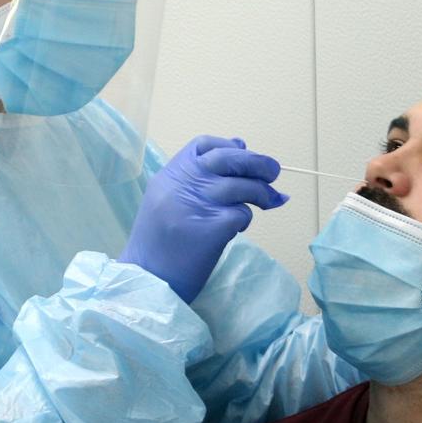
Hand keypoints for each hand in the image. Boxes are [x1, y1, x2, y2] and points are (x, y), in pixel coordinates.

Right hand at [121, 136, 286, 302]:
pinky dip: (246, 219)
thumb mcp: (168, 199)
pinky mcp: (213, 229)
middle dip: (258, 163)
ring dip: (261, 193)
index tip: (243, 155)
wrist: (148, 278)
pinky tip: (236, 229)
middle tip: (273, 173)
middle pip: (229, 159)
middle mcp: (184, 184)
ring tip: (266, 202)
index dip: (230, 147)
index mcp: (171, 175)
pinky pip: (242, 214)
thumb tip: (241, 145)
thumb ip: (198, 175)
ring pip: (243, 186)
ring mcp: (198, 205)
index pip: (205, 144)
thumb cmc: (159, 241)